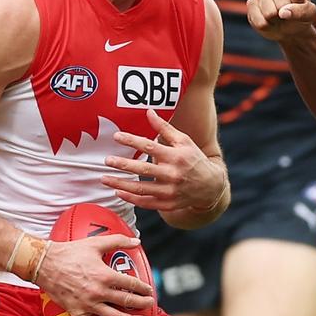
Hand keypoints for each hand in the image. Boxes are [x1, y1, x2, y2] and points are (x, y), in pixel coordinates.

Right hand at [37, 234, 153, 315]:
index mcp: (105, 275)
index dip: (143, 287)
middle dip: (142, 303)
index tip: (149, 290)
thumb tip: (137, 241)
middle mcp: (99, 292)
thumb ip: (118, 240)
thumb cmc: (70, 252)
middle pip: (126, 301)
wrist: (44, 263)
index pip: (131, 284)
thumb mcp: (96, 242)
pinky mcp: (76, 313)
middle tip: (150, 304)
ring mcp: (88, 305)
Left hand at [101, 108, 224, 212]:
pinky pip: (146, 203)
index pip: (150, 146)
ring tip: (105, 178)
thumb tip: (149, 111)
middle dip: (122, 165)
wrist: (210, 186)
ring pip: (141, 189)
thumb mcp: (184, 141)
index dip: (132, 140)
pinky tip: (118, 192)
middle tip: (107, 161)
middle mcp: (172, 174)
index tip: (117, 136)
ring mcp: (170, 191)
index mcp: (175, 156)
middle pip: (143, 169)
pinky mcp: (168, 204)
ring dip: (121, 184)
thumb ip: (164, 128)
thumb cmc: (194, 159)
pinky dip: (131, 198)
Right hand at [246, 0, 315, 40]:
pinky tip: (270, 21)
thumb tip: (283, 12)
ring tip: (278, 17)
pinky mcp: (251, 3)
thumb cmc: (301, 17)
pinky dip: (267, 27)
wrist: (290, 28)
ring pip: (269, 13)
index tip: (300, 6)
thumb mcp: (309, 15)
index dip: (299, 6)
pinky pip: (260, 21)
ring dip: (276, 21)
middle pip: (282, 3)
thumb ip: (301, 11)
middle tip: (288, 14)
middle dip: (286, 14)